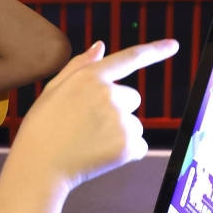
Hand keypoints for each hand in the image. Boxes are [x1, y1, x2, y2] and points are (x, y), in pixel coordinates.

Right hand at [11, 39, 179, 190]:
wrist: (38, 167)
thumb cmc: (41, 130)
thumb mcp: (52, 90)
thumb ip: (79, 66)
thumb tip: (101, 46)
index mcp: (90, 77)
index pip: (130, 58)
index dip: (155, 50)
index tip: (173, 45)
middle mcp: (109, 94)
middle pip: (132, 98)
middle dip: (117, 110)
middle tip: (89, 127)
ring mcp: (120, 120)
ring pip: (135, 124)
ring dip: (120, 133)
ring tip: (90, 143)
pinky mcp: (127, 145)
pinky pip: (139, 146)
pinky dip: (126, 153)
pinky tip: (101, 155)